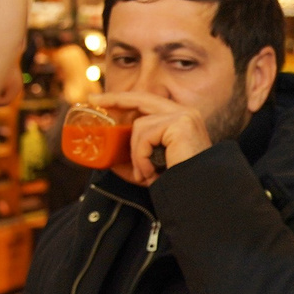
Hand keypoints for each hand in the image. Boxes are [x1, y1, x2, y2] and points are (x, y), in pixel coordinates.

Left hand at [92, 90, 215, 184]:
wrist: (200, 195)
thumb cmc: (180, 183)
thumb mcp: (153, 166)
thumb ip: (136, 156)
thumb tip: (109, 157)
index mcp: (181, 119)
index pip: (148, 101)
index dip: (124, 98)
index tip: (101, 98)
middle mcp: (185, 112)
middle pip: (142, 98)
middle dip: (115, 98)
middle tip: (93, 99)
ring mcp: (183, 116)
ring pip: (140, 126)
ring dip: (136, 153)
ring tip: (145, 174)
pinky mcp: (180, 124)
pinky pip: (145, 137)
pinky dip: (142, 157)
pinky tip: (151, 172)